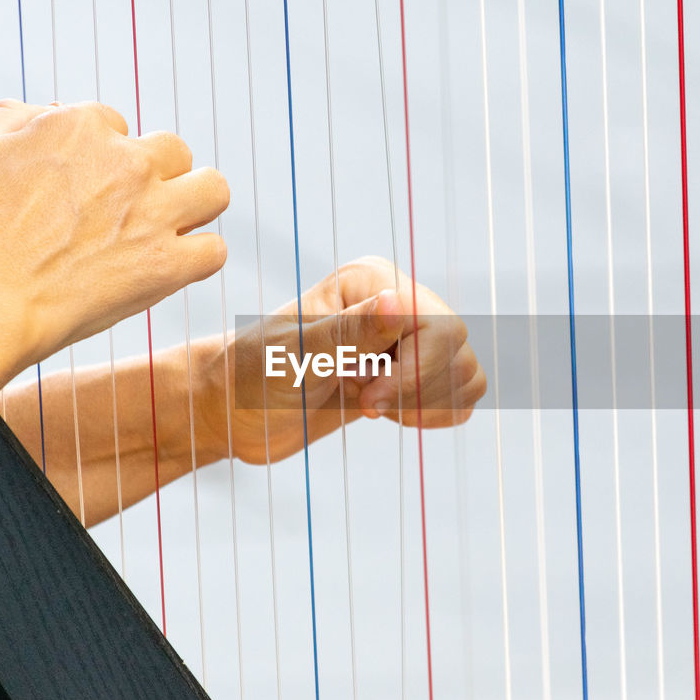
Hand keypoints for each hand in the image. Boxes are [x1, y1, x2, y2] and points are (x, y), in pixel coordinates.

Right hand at [0, 99, 229, 374]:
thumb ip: (12, 118)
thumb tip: (45, 109)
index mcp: (81, 125)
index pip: (114, 126)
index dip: (98, 157)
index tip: (81, 189)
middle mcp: (127, 161)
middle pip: (172, 151)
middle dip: (155, 174)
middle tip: (128, 209)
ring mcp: (153, 212)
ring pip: (213, 189)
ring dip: (196, 204)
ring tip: (169, 226)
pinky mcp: (168, 264)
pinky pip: (214, 250)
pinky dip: (197, 259)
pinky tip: (172, 266)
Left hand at [202, 256, 485, 463]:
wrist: (233, 412)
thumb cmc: (251, 378)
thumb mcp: (294, 356)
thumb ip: (349, 332)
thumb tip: (397, 304)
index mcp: (371, 282)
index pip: (436, 324)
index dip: (415, 371)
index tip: (369, 399)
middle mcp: (394, 302)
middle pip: (457, 346)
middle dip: (420, 388)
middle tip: (366, 404)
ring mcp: (404, 339)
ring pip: (467, 369)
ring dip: (431, 402)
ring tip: (376, 408)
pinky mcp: (408, 374)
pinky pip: (461, 391)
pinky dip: (440, 412)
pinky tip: (395, 417)